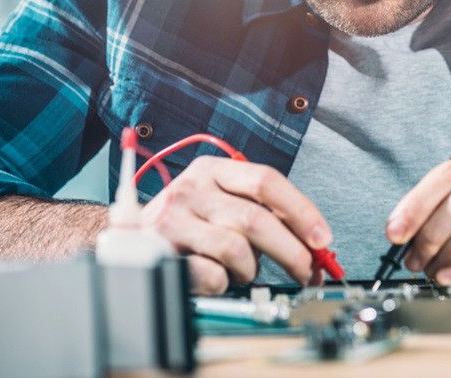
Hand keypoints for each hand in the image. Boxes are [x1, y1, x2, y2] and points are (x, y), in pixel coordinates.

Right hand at [140, 156, 331, 293]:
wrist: (128, 240)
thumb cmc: (187, 222)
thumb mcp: (219, 201)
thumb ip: (260, 212)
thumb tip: (313, 240)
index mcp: (212, 169)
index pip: (266, 181)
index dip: (301, 210)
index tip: (322, 238)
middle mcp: (190, 189)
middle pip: (256, 219)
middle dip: (292, 252)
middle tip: (309, 273)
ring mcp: (172, 220)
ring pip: (236, 250)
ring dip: (250, 269)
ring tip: (243, 271)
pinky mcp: (161, 253)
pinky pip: (212, 275)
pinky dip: (224, 282)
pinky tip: (216, 277)